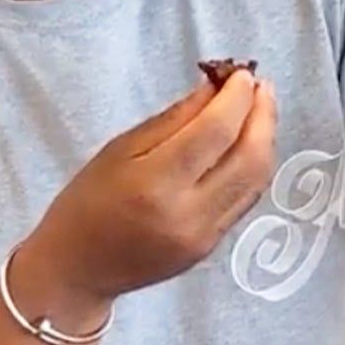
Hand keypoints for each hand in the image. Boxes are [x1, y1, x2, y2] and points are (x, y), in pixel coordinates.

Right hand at [15, 72, 276, 319]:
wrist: (78, 270)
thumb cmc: (88, 201)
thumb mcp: (120, 149)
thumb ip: (175, 118)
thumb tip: (216, 88)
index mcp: (155, 184)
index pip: (215, 131)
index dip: (237, 98)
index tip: (244, 74)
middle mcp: (189, 212)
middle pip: (249, 156)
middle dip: (263, 115)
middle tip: (261, 86)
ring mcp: (206, 234)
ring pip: (257, 178)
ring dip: (266, 138)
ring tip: (260, 109)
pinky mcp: (213, 246)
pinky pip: (247, 197)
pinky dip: (255, 165)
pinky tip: (250, 143)